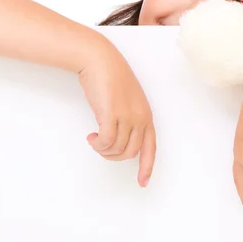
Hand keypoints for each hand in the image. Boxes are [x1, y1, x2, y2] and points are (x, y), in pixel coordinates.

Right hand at [78, 39, 155, 187]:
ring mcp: (127, 116)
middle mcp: (140, 117)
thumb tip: (119, 139)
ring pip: (116, 149)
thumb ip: (127, 118)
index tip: (143, 182)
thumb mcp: (126, 101)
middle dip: (114, 157)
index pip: (151, 146)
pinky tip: (91, 137)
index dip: (147, 166)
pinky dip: (98, 145)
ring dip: (103, 150)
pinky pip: (106, 142)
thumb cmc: (110, 77)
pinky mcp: (111, 114)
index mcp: (146, 114)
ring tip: (94, 140)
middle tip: (101, 148)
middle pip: (130, 152)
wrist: (99, 60)